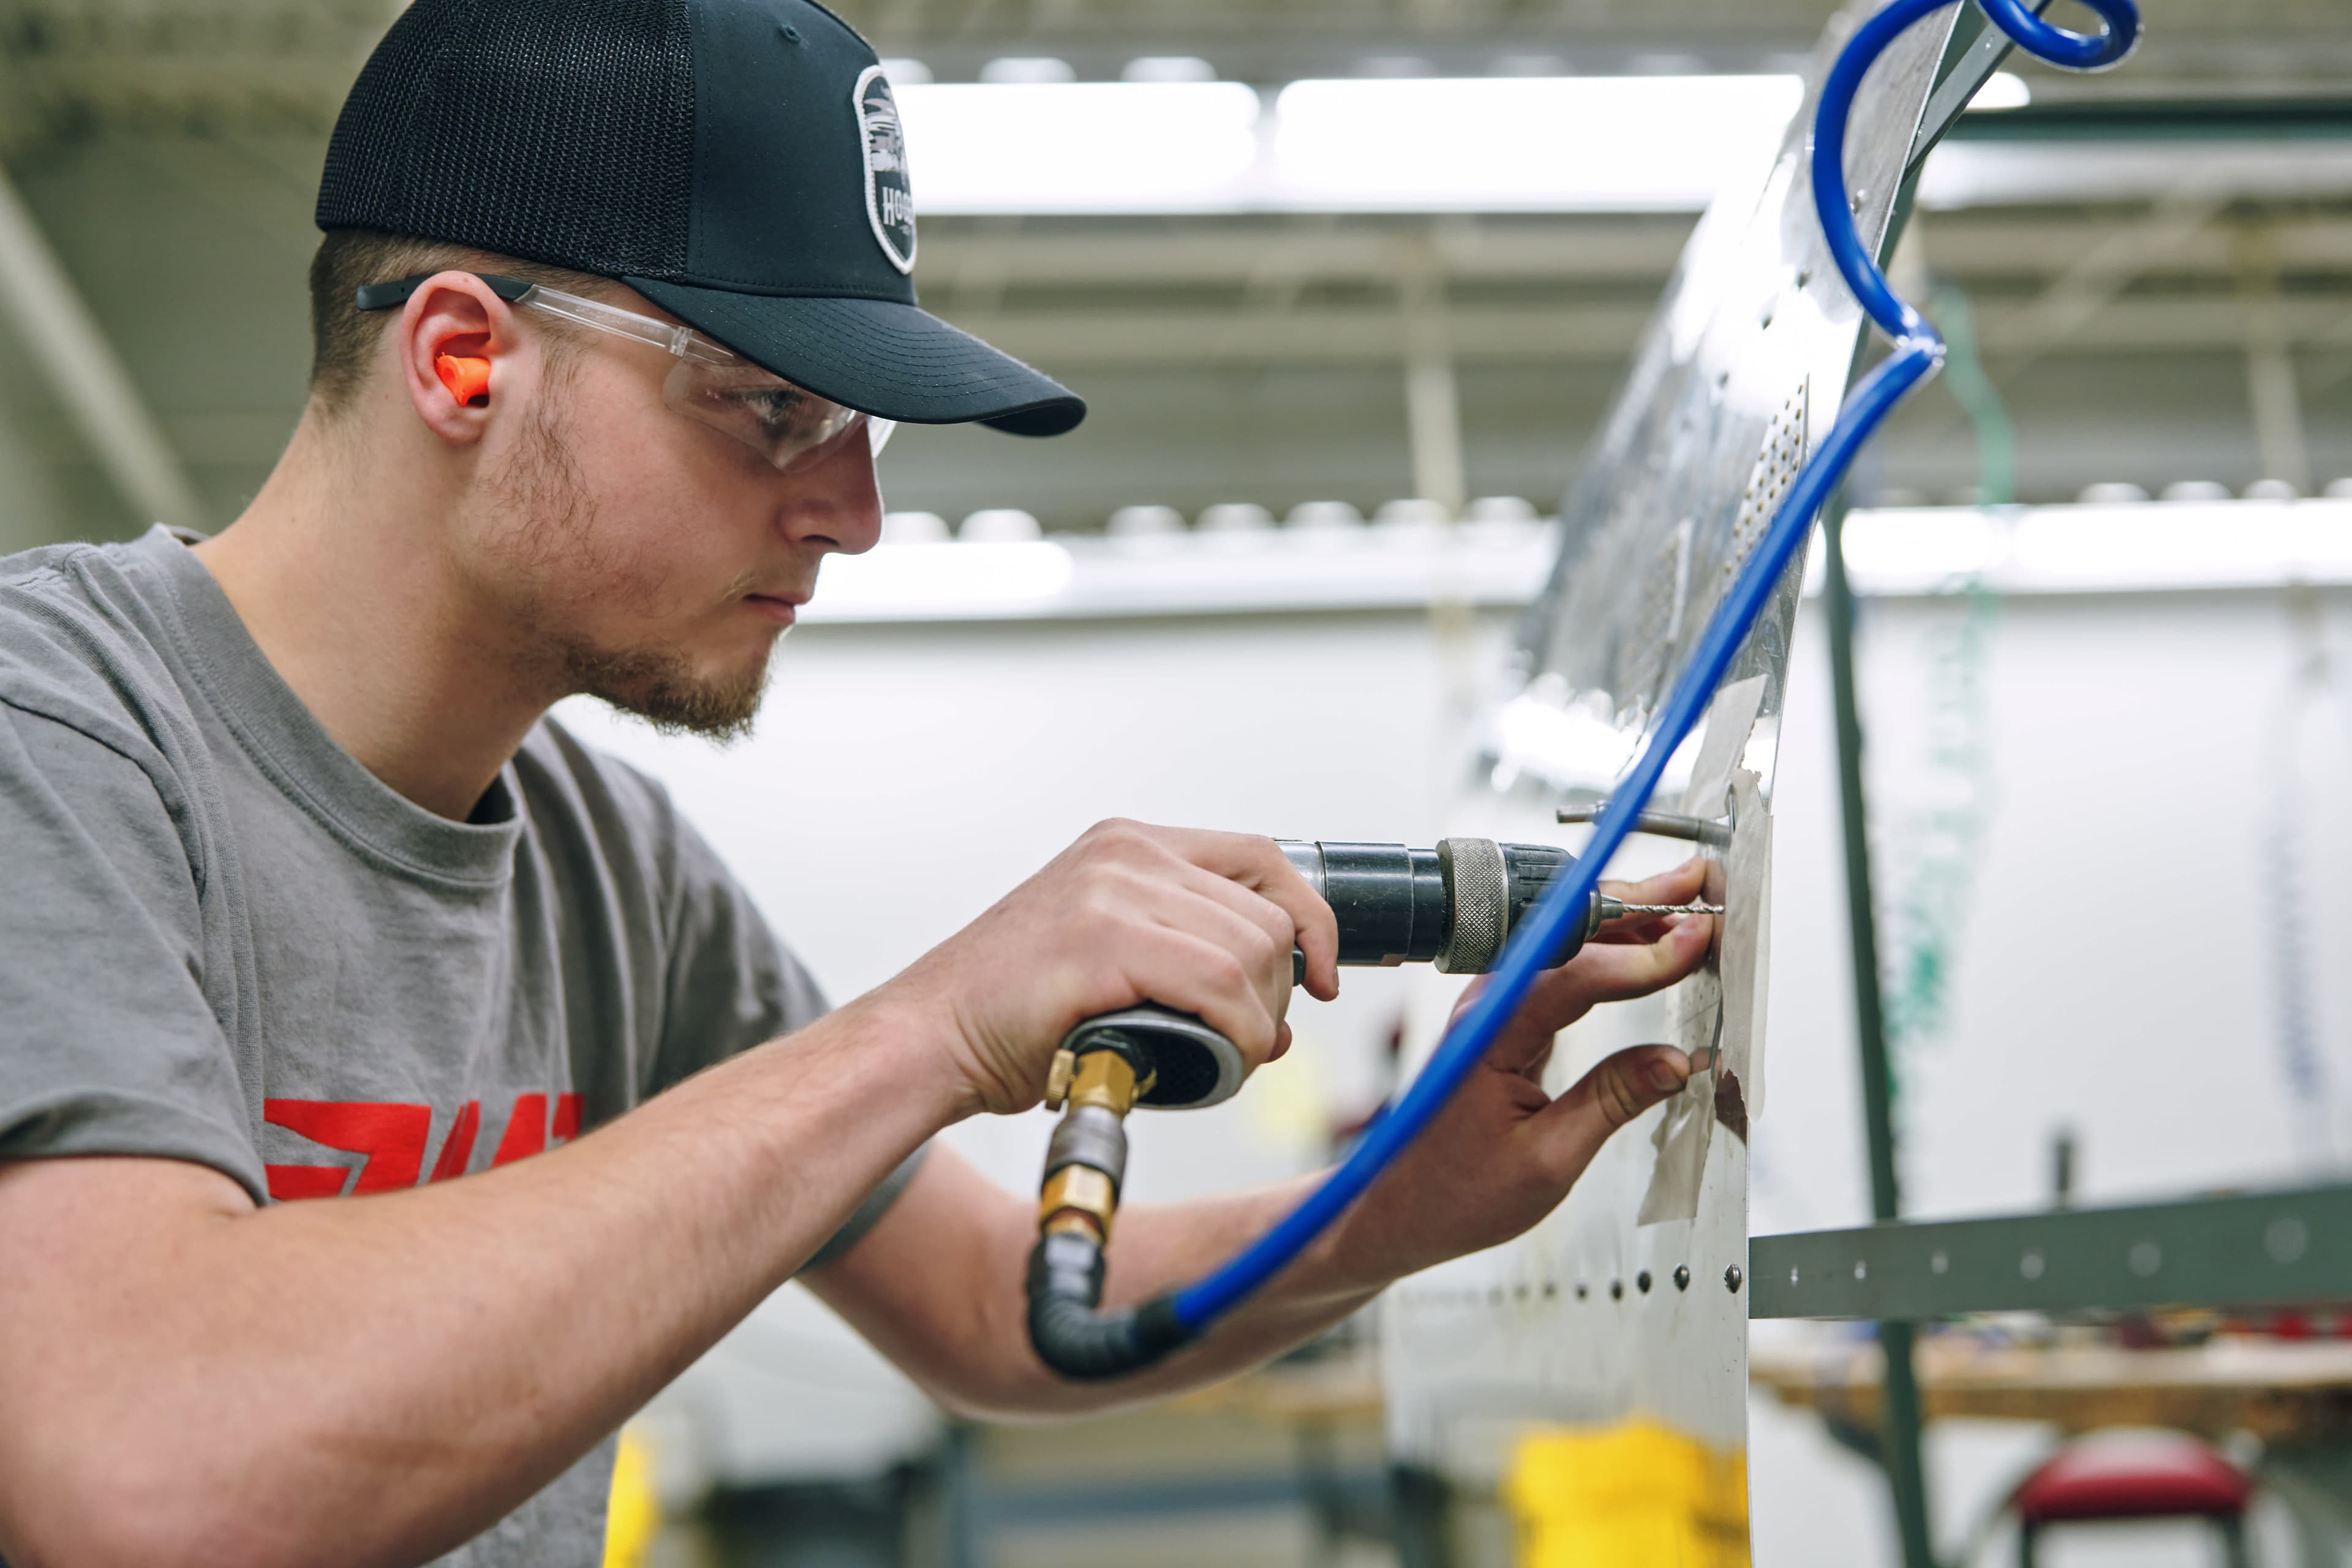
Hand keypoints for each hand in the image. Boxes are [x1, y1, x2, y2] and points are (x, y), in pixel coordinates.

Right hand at [885, 820, 1340, 1115]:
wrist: (932, 1039)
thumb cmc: (1016, 1016)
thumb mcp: (1115, 964)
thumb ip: (1193, 971)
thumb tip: (1282, 1023)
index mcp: (1130, 845)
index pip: (1263, 859)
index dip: (1309, 921)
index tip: (1322, 979)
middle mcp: (1127, 852)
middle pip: (1266, 916)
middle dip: (1277, 992)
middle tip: (1247, 1042)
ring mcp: (1113, 889)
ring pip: (1251, 953)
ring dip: (1258, 1021)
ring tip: (1224, 1057)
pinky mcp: (1102, 937)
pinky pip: (1219, 985)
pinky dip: (1240, 1033)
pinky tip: (1225, 1058)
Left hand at [1320, 858, 1715, 1287]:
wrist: (1398, 1208)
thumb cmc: (1457, 1192)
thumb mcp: (1548, 1161)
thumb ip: (1612, 1103)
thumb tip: (1675, 1061)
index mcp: (1491, 1035)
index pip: (1575, 976)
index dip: (1641, 957)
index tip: (1696, 940)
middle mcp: (1489, 1006)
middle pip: (1568, 936)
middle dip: (1636, 905)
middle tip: (1698, 885)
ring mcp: (1496, 1008)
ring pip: (1567, 945)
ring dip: (1626, 922)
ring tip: (1686, 903)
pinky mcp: (1507, 1021)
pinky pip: (1562, 970)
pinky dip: (1608, 953)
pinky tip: (1646, 947)